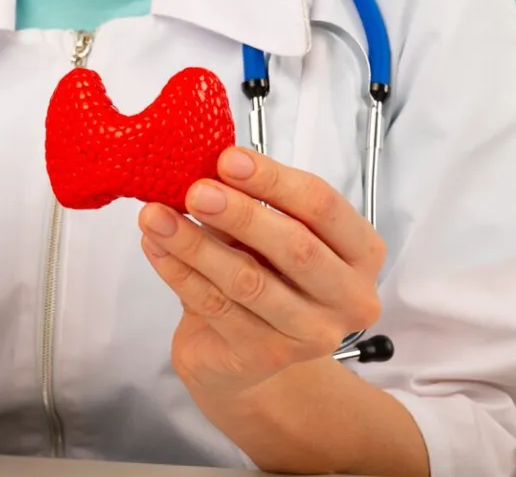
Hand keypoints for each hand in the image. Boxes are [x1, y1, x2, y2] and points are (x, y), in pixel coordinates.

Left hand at [138, 147, 384, 395]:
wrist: (244, 355)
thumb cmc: (264, 280)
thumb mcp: (265, 236)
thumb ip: (248, 204)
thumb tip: (204, 168)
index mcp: (360, 253)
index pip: (324, 207)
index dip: (274, 181)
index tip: (228, 159)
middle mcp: (348, 297)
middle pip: (295, 247)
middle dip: (240, 214)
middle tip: (194, 190)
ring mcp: (310, 334)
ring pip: (248, 281)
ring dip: (195, 244)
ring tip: (156, 217)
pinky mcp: (265, 357)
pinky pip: (216, 307)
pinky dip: (179, 273)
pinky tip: (155, 248)